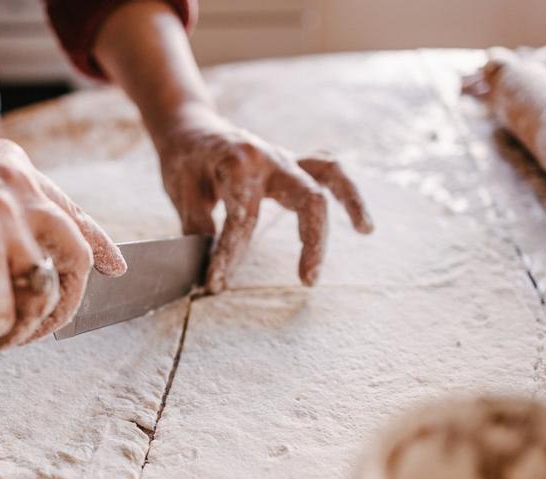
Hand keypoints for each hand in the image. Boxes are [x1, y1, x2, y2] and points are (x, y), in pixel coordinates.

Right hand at [0, 116, 124, 353]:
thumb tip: (2, 260)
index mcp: (12, 170)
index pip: (75, 215)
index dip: (100, 248)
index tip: (118, 270)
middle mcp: (16, 190)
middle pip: (74, 263)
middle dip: (58, 311)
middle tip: (22, 334)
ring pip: (36, 300)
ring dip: (10, 333)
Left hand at [154, 106, 373, 292]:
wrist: (189, 128)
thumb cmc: (184, 161)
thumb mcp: (180, 192)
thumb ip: (198, 228)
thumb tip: (208, 266)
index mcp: (238, 163)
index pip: (243, 219)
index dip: (230, 256)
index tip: (216, 284)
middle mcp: (270, 158)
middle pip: (306, 197)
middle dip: (311, 241)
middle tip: (307, 279)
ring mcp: (285, 159)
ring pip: (329, 176)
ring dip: (350, 203)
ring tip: (365, 230)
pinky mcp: (292, 165)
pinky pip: (329, 172)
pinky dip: (347, 194)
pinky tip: (362, 224)